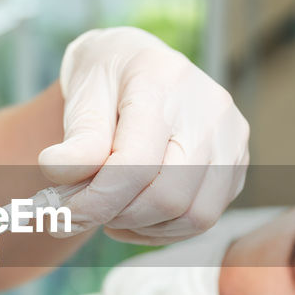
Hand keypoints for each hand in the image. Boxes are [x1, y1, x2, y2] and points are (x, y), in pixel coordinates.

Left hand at [37, 27, 249, 243]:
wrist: (137, 63)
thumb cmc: (106, 79)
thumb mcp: (82, 97)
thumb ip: (77, 140)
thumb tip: (58, 174)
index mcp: (164, 81)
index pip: (135, 163)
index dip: (96, 200)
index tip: (60, 214)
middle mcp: (211, 109)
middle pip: (168, 196)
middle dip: (117, 215)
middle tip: (82, 211)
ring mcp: (231, 139)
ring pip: (192, 216)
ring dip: (141, 227)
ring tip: (108, 211)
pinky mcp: (236, 165)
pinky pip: (203, 219)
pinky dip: (161, 230)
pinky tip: (132, 215)